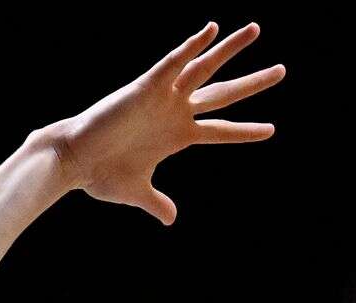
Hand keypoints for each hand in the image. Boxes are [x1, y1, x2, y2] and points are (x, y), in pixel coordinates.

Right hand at [41, 21, 283, 224]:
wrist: (73, 161)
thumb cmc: (100, 175)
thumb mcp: (137, 192)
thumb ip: (156, 202)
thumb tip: (171, 219)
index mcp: (177, 136)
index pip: (219, 131)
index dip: (244, 131)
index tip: (270, 130)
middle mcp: (174, 112)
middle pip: (223, 93)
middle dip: (252, 83)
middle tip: (282, 72)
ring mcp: (162, 97)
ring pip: (203, 67)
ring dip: (229, 50)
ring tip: (256, 30)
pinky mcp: (145, 87)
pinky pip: (173, 62)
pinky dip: (191, 47)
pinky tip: (211, 31)